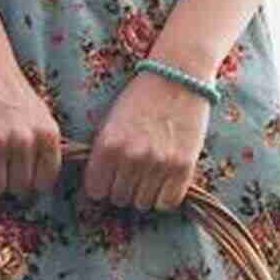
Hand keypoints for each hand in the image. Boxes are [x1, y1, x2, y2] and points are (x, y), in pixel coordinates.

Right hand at [0, 35, 61, 198]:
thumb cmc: (8, 92)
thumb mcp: (39, 116)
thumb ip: (43, 147)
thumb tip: (38, 187)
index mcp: (47, 134)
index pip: (44, 183)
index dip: (30, 181)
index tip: (19, 169)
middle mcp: (24, 140)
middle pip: (19, 188)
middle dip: (9, 180)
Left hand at [79, 66, 211, 211]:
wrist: (179, 76)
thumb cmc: (140, 99)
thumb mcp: (110, 122)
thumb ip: (102, 155)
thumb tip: (97, 191)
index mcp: (108, 145)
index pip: (96, 191)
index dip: (103, 185)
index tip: (110, 176)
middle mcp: (131, 157)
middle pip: (120, 199)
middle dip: (125, 188)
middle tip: (134, 170)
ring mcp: (158, 164)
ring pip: (143, 203)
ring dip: (145, 192)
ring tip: (151, 170)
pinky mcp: (183, 168)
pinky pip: (167, 202)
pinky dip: (165, 195)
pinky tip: (165, 178)